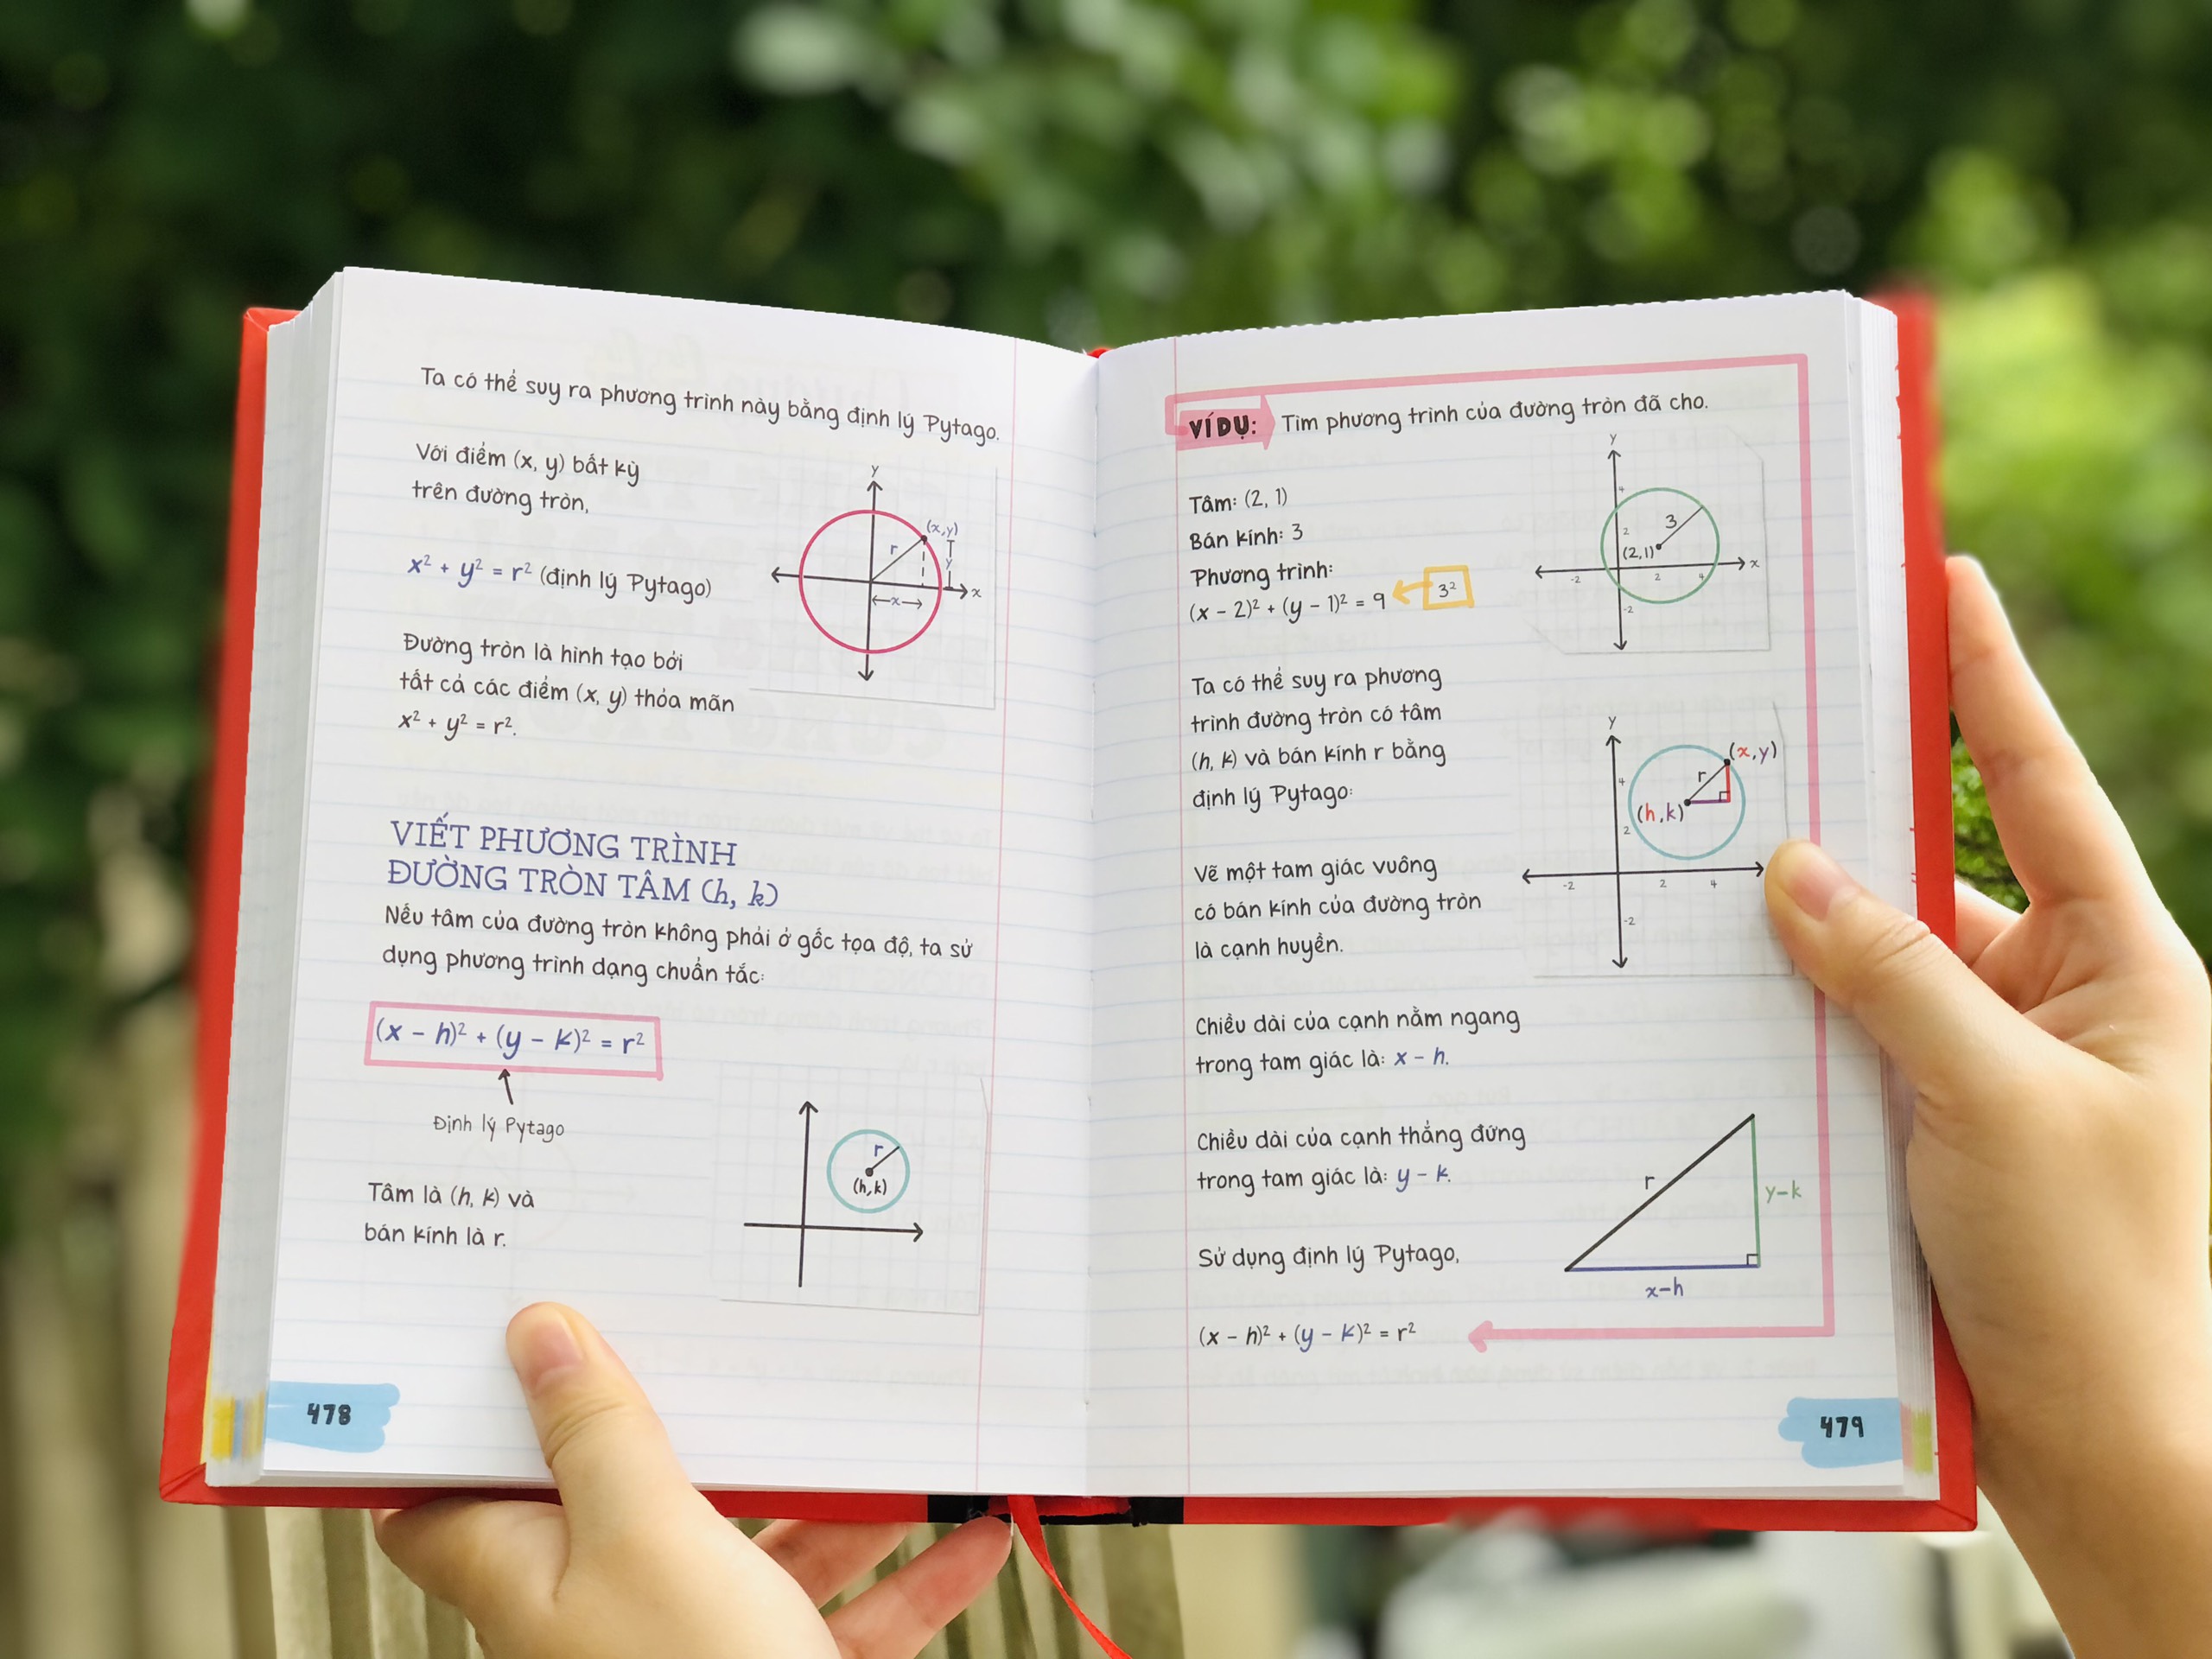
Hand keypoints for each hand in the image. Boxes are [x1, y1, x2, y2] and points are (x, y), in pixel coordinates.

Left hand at [376, 1304, 1010, 1658]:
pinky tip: (967, 1536)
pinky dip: (907, 1575)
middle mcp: (602, 1614)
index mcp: (531, 1578)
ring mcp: (693, 1650)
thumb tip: (538, 1340)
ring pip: (755, 1545)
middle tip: (727, 1341)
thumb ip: (599, 1435)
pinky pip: (843, 1612)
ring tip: (883, 1434)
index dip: (469, 1418)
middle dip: (699, 1422)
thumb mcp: (648, 1537)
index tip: (516, 1331)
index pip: (446, 1498)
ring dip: (830, 1495)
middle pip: (632, 1493)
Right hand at [1763, 556, 2211, 1658]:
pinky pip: (1841, 1063)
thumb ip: (1897, 976)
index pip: (2043, 791)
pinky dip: (1782, 1042)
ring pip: (1868, 978)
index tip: (1943, 579)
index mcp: (2124, 974)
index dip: (1991, 680)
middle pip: (1932, 881)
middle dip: (1840, 824)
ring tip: (1694, 897)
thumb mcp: (2000, 1105)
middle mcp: (2055, 1013)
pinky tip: (1709, 1028)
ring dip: (1794, 955)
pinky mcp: (1924, 1152)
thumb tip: (1795, 868)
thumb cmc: (2112, 1287)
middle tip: (1745, 739)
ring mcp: (1986, 1084)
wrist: (2120, 1470)